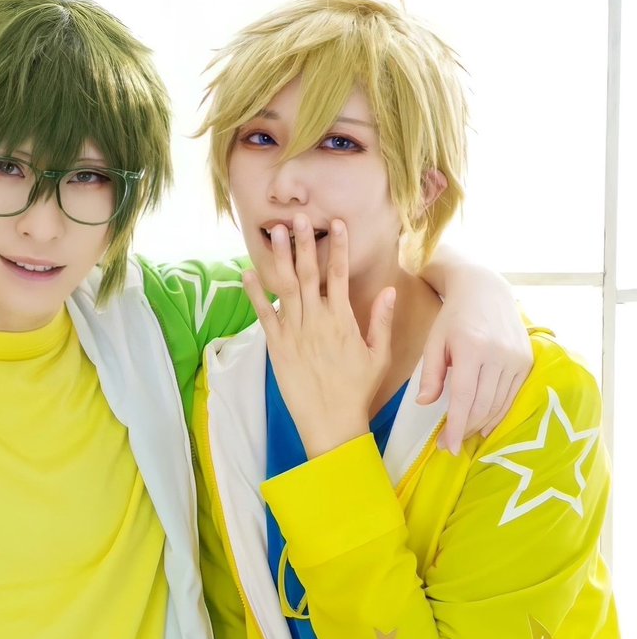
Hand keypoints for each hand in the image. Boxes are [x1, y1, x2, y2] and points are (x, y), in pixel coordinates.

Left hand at [243, 216, 394, 457]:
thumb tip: (390, 291)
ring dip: (279, 258)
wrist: (331, 421)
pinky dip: (255, 293)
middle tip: (298, 217)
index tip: (336, 223)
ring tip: (274, 232)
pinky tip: (248, 272)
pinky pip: (264, 315)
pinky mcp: (277, 346)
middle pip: (309, 273)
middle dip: (304, 243)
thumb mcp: (378, 355)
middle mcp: (317, 321)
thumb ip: (382, 321)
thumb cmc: (357, 389)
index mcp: (343, 320)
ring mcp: (294, 332)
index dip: (338, 247)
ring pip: (286, 287)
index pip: (340, 275)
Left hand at [417, 262, 532, 451]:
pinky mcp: (527, 361)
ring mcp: (516, 358)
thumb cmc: (452, 317)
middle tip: (449, 445)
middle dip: (467, 430)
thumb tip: (424, 403)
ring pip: (500, 404)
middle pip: (484, 405)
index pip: (465, 397)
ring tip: (465, 436)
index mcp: (471, 348)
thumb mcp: (434, 341)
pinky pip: (513, 395)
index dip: (456, 426)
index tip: (447, 446)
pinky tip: (486, 424)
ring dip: (483, 425)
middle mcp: (498, 355)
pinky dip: (500, 413)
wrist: (485, 290)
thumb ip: (430, 374)